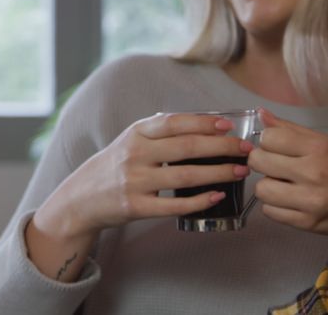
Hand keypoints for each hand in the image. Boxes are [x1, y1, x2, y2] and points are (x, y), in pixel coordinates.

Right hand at [27, 112, 250, 280]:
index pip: (175, 123)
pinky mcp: (136, 207)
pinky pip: (174, 205)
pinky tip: (218, 196)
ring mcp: (135, 181)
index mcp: (136, 133)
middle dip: (221, 147)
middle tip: (246, 149)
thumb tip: (200, 120)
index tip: (229, 125)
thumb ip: (159, 129)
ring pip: (185, 175)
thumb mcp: (130, 139)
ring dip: (218, 172)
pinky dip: (199, 200)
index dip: (204, 123)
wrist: (81, 198)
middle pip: (186, 147)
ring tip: (240, 171)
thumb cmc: (114, 165)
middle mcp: (135, 154)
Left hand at [247, 108, 327, 239]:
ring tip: (284, 186)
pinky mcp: (308, 223)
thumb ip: (292, 130)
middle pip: (259, 162)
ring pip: (261, 190)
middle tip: (277, 166)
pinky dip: (276, 207)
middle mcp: (313, 173)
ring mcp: (310, 201)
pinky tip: (291, 201)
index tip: (277, 147)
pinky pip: (270, 213)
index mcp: (319, 148)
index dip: (268, 142)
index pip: (269, 138)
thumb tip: (261, 114)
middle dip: (264, 163)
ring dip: (269, 187)